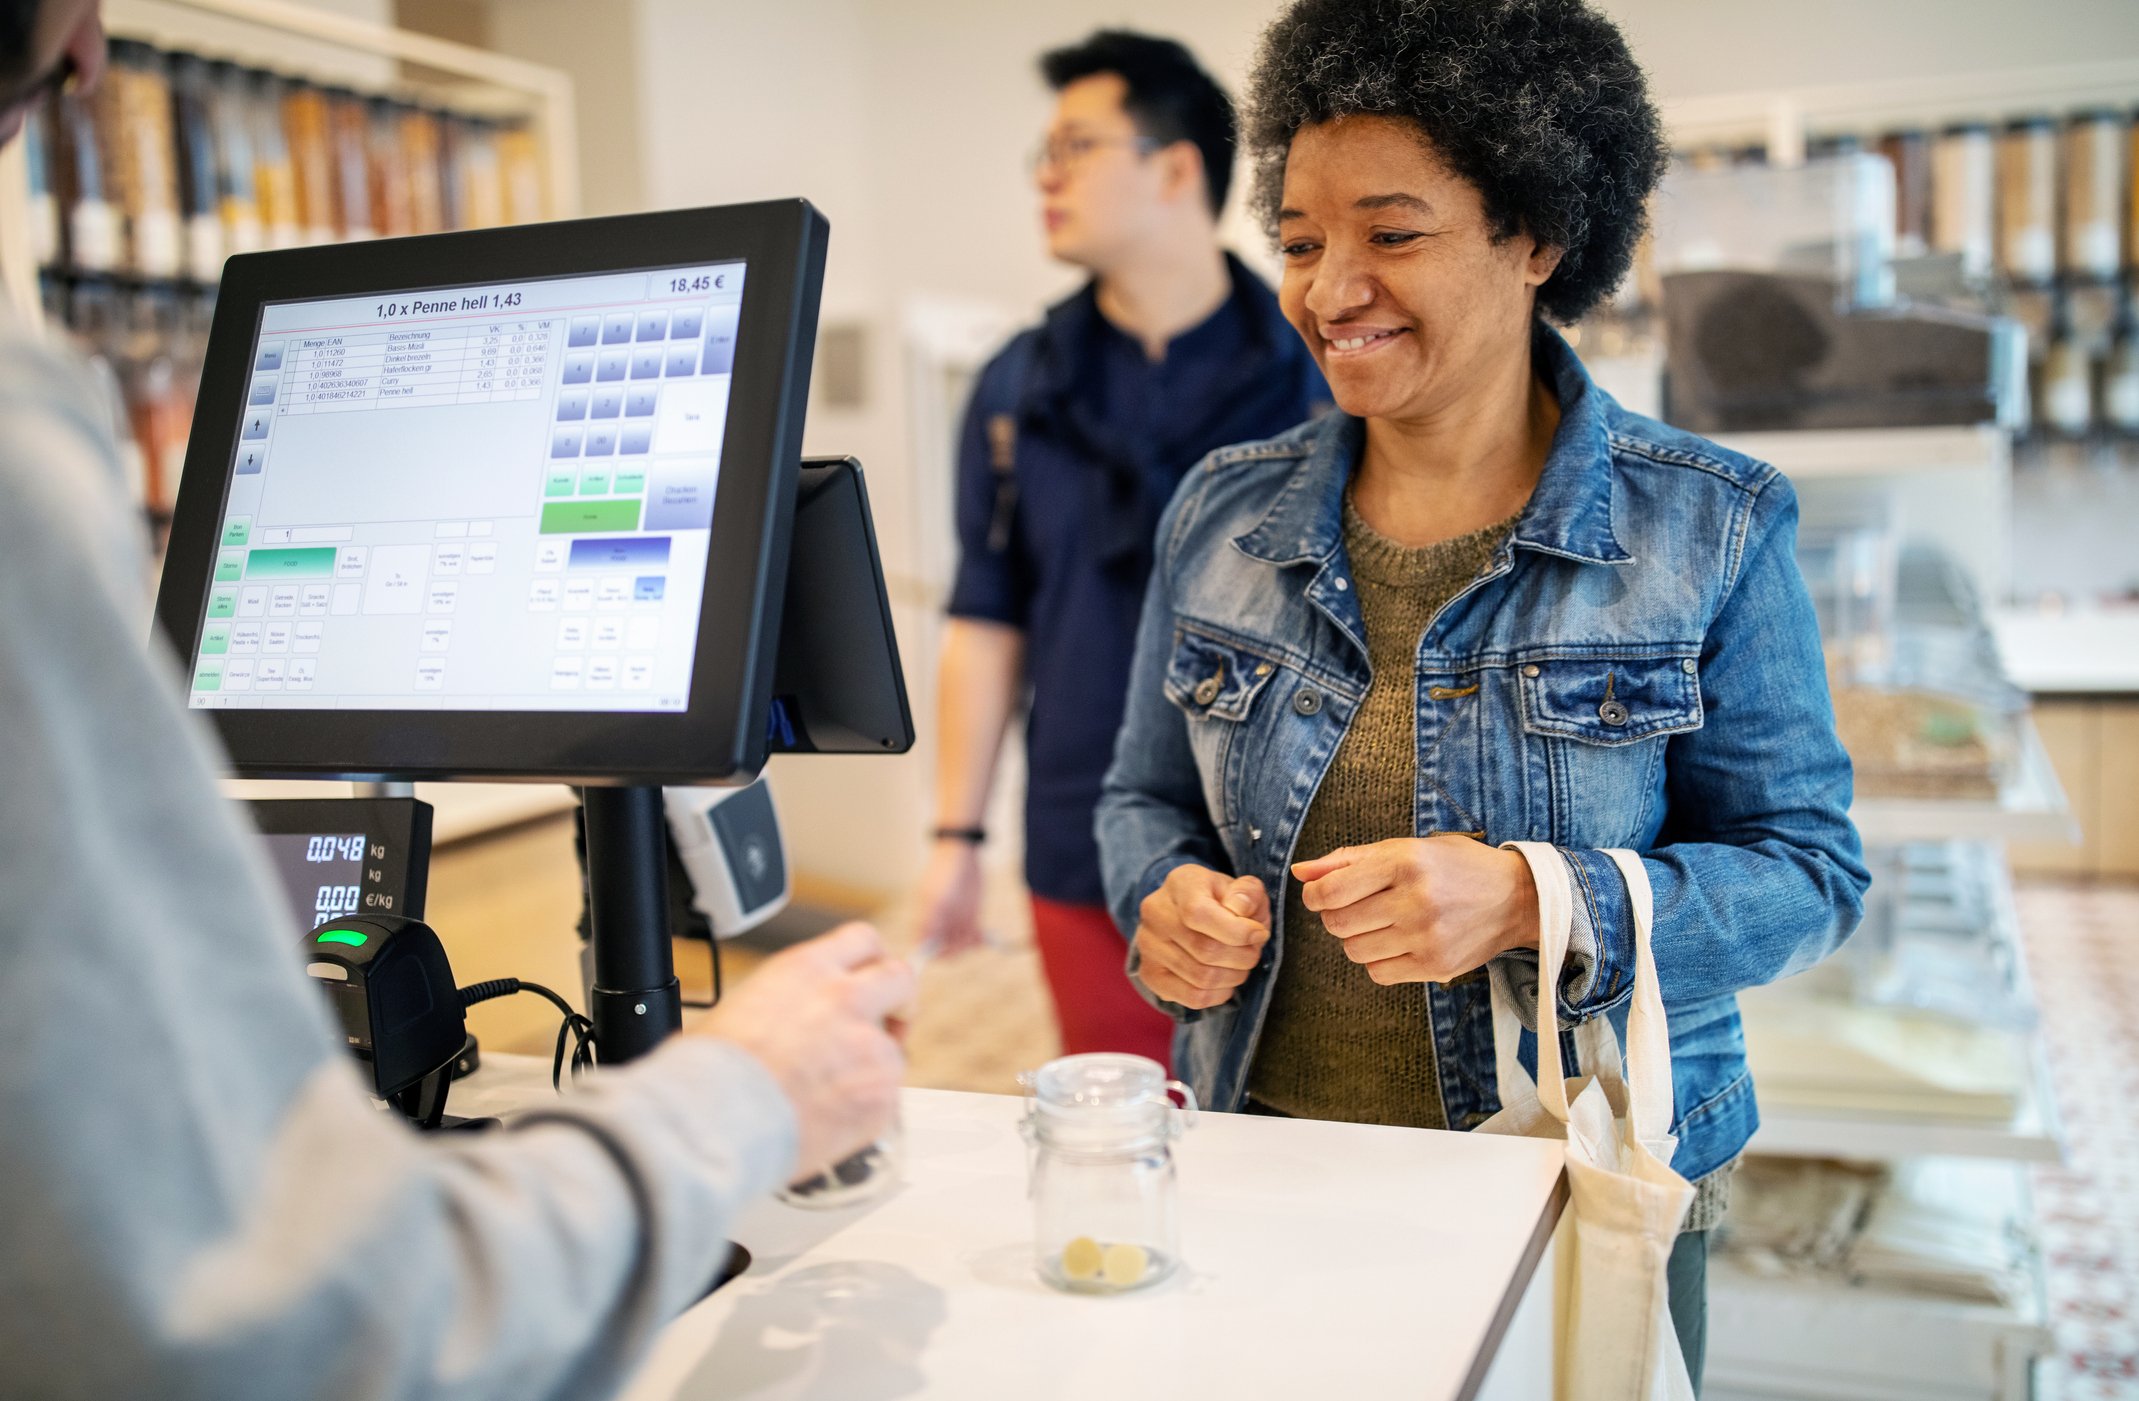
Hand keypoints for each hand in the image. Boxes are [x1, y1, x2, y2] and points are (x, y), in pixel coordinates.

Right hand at [691, 922, 914, 1176]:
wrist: (715, 1122)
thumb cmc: (711, 1073)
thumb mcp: (741, 1006)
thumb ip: (785, 1000)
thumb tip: (788, 1016)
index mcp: (806, 970)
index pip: (862, 940)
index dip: (872, 961)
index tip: (872, 978)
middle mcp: (844, 999)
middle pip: (900, 979)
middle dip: (900, 1000)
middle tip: (888, 1024)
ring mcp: (868, 1046)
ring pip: (893, 1049)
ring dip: (873, 1067)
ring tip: (833, 1094)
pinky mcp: (880, 1092)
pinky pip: (887, 1097)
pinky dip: (867, 1109)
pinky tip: (832, 1118)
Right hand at [911, 837, 985, 956]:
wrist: (962, 852)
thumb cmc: (945, 872)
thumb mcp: (936, 897)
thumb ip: (930, 922)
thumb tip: (923, 945)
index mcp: (925, 919)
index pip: (925, 947)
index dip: (935, 953)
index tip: (948, 950)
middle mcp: (939, 922)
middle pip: (946, 949)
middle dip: (957, 949)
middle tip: (967, 938)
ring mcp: (955, 920)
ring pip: (962, 944)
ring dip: (970, 945)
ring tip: (977, 935)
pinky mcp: (970, 915)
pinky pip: (974, 935)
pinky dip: (979, 939)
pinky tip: (983, 934)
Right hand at [1132, 864, 1271, 1010]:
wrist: (1188, 914)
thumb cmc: (1223, 901)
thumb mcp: (1242, 887)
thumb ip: (1248, 893)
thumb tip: (1240, 909)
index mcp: (1179, 883)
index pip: (1199, 914)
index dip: (1237, 931)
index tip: (1259, 934)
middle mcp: (1155, 913)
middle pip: (1205, 950)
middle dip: (1243, 957)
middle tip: (1253, 951)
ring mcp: (1148, 946)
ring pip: (1202, 978)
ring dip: (1234, 977)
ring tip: (1240, 965)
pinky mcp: (1150, 974)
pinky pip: (1192, 997)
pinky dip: (1219, 994)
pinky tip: (1225, 980)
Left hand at [1293, 836, 1538, 985]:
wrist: (1516, 898)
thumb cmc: (1452, 867)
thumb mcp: (1404, 848)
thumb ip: (1347, 859)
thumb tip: (1299, 872)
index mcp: (1404, 862)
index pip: (1331, 891)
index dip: (1315, 897)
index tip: (1322, 896)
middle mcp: (1415, 900)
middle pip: (1337, 924)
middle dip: (1337, 917)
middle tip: (1360, 907)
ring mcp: (1427, 937)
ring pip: (1354, 951)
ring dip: (1358, 939)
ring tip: (1383, 924)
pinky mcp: (1436, 966)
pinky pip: (1378, 973)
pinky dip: (1379, 960)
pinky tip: (1399, 943)